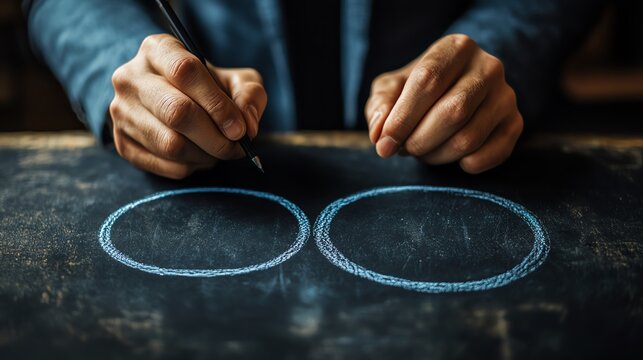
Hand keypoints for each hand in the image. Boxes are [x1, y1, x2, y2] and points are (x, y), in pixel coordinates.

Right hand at [109, 33, 266, 178]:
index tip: (240, 129)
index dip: (217, 105)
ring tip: (219, 151)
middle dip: (215, 138)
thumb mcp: (237, 81)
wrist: (177, 103)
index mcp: (157, 49)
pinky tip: (200, 157)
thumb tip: (247, 125)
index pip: (185, 72)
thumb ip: (249, 95)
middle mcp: (130, 77)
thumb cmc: (210, 89)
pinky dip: (191, 167)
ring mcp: (121, 111)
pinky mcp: (122, 143)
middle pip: (176, 112)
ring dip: (206, 156)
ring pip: (170, 144)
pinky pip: (164, 165)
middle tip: (236, 147)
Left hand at [365, 34, 522, 173]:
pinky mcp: (514, 124)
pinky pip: (487, 156)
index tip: (384, 143)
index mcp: (456, 47)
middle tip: (404, 149)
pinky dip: (462, 165)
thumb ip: (380, 106)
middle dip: (419, 140)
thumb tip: (380, 135)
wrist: (454, 91)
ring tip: (423, 149)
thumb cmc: (417, 91)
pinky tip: (450, 155)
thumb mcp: (392, 88)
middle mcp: (488, 67)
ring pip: (468, 139)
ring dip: (435, 155)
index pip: (428, 80)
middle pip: (453, 111)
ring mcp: (506, 96)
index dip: (402, 117)